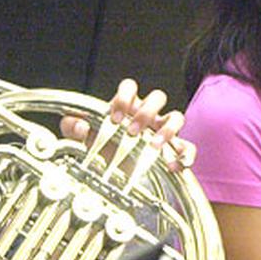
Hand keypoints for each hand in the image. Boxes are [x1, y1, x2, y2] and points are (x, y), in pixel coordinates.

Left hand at [60, 79, 195, 171]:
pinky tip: (175, 164)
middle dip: (146, 113)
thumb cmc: (101, 147)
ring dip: (167, 130)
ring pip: (177, 117)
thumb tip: (79, 125)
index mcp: (127, 106)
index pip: (130, 87)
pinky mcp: (173, 149)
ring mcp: (162, 130)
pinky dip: (185, 154)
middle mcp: (147, 115)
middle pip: (157, 97)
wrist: (113, 172)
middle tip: (132, 132)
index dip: (125, 97)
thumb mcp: (81, 137)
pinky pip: (188, 146)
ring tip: (153, 146)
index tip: (114, 117)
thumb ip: (72, 126)